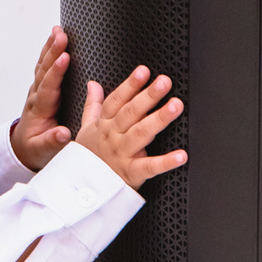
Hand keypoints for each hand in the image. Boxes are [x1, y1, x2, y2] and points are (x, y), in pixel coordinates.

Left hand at [10, 27, 72, 171]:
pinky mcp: (42, 87)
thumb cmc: (36, 149)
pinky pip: (45, 65)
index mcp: (40, 110)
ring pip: (43, 65)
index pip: (48, 88)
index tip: (65, 57)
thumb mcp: (43, 151)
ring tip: (58, 30)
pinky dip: (50, 50)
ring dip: (50, 47)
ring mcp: (38, 90)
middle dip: (53, 52)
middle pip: (44, 71)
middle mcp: (37, 96)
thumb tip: (62, 133)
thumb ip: (52, 142)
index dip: (56, 72)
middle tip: (61, 35)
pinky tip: (56, 36)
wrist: (24, 147)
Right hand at [75, 65, 186, 188]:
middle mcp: (113, 137)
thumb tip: (93, 83)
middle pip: (130, 113)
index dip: (130, 85)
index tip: (144, 71)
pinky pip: (150, 167)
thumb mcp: (86, 129)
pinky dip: (166, 162)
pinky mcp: (131, 174)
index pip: (116, 101)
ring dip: (159, 119)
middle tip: (164, 82)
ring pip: (141, 134)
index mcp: (104, 125)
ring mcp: (122, 155)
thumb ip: (93, 105)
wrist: (79, 190)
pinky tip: (182, 154)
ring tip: (176, 106)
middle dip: (148, 96)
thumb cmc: (88, 157)